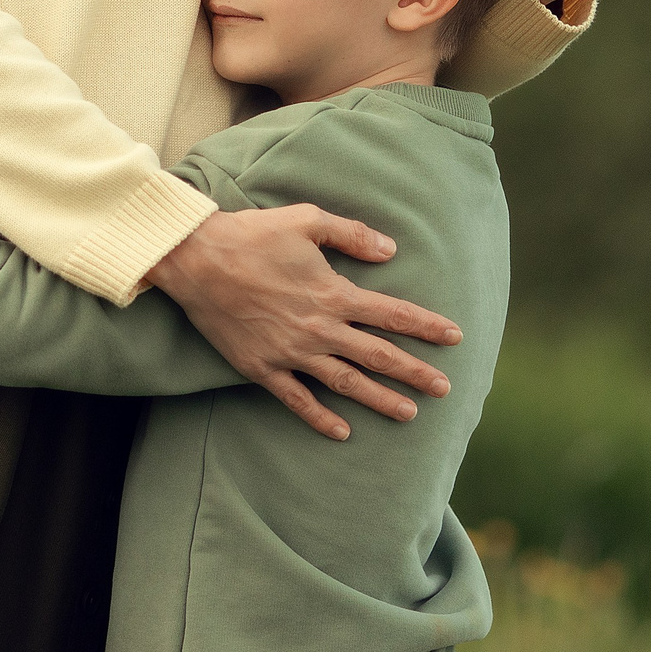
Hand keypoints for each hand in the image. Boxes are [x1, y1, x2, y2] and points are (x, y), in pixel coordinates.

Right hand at [144, 207, 462, 439]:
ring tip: (409, 413)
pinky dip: (320, 417)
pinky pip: (297, 399)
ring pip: (345, 383)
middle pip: (377, 355)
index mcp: (333, 293)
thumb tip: (390, 250)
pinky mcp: (262, 368)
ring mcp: (290, 353)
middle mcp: (318, 329)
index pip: (392, 314)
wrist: (196, 261)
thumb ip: (352, 234)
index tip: (454, 336)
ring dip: (379, 399)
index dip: (426, 326)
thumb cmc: (252, 235)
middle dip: (415, 372)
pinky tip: (341, 431)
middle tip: (445, 389)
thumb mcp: (306, 220)